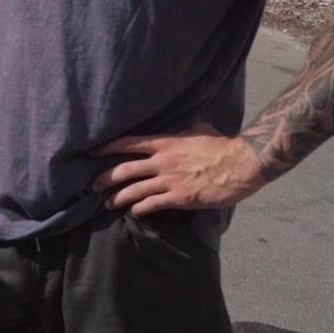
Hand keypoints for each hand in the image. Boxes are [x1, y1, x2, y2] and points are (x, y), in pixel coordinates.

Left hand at [91, 120, 266, 216]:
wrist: (241, 164)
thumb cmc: (222, 145)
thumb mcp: (198, 128)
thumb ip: (182, 128)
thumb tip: (179, 120)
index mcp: (165, 142)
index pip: (129, 143)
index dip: (108, 147)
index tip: (93, 152)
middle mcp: (162, 161)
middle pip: (125, 170)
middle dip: (105, 178)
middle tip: (93, 185)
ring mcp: (170, 181)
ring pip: (135, 190)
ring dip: (118, 198)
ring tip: (107, 203)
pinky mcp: (180, 198)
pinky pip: (153, 204)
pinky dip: (140, 209)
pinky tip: (134, 212)